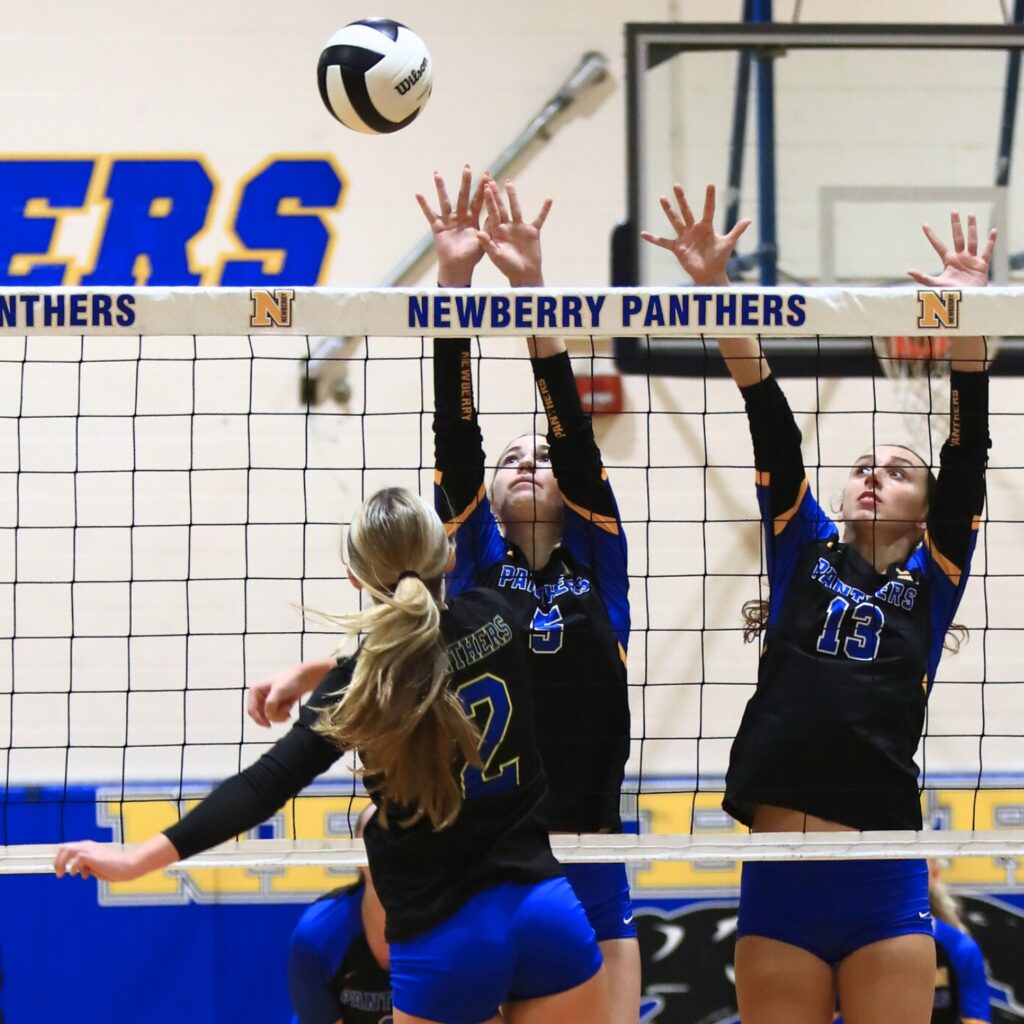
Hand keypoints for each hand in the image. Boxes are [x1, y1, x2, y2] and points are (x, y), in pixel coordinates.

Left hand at [54, 840, 139, 882]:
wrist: (127, 866)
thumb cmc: (115, 868)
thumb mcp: (96, 867)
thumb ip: (86, 866)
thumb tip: (77, 871)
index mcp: (89, 848)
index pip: (68, 848)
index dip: (61, 857)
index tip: (58, 868)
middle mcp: (88, 846)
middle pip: (64, 847)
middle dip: (58, 860)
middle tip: (58, 873)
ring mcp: (90, 849)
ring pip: (67, 850)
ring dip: (62, 863)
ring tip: (62, 874)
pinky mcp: (92, 856)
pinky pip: (76, 860)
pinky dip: (75, 868)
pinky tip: (82, 875)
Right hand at [247, 663, 319, 726]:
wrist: (304, 679)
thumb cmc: (290, 681)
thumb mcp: (279, 691)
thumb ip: (270, 704)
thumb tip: (268, 715)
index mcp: (255, 691)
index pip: (251, 710)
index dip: (259, 719)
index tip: (269, 725)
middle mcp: (259, 698)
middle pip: (261, 716)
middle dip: (273, 716)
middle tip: (285, 713)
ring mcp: (267, 703)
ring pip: (268, 718)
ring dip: (279, 716)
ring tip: (287, 709)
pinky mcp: (275, 707)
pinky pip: (275, 718)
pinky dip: (282, 716)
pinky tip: (288, 711)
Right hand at [416, 164, 488, 286]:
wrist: (458, 268)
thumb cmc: (472, 257)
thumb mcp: (484, 243)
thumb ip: (488, 231)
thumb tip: (495, 219)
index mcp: (473, 219)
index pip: (479, 201)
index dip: (483, 189)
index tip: (487, 174)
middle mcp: (461, 217)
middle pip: (463, 196)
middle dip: (465, 182)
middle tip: (467, 167)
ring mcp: (448, 221)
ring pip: (445, 201)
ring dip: (441, 188)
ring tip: (437, 174)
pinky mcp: (438, 227)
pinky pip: (430, 214)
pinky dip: (424, 205)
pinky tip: (418, 194)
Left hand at [477, 180, 551, 286]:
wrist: (524, 275)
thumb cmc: (508, 268)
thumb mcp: (496, 256)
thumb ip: (488, 244)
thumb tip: (479, 233)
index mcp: (497, 232)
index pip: (492, 213)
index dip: (489, 200)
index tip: (485, 187)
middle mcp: (507, 227)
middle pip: (501, 207)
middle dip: (496, 194)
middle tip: (490, 180)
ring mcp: (519, 228)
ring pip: (516, 208)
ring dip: (513, 196)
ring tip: (509, 183)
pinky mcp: (532, 232)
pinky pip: (539, 218)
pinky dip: (544, 210)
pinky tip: (549, 199)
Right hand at [640, 183, 749, 285]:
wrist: (710, 273)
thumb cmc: (720, 258)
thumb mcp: (728, 243)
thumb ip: (737, 230)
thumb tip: (749, 220)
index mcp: (706, 227)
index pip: (708, 209)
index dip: (709, 198)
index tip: (710, 184)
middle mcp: (694, 229)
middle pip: (686, 210)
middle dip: (681, 199)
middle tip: (676, 185)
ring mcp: (684, 238)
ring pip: (675, 221)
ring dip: (668, 210)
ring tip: (662, 198)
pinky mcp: (677, 248)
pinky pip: (663, 242)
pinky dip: (653, 239)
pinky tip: (643, 234)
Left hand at [908, 212, 995, 287]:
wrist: (966, 301)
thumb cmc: (950, 295)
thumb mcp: (935, 284)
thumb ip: (923, 277)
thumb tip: (908, 271)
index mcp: (948, 261)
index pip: (938, 245)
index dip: (931, 235)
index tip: (924, 225)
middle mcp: (959, 257)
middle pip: (957, 237)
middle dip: (955, 225)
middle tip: (953, 212)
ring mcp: (971, 259)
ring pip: (972, 239)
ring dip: (972, 227)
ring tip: (971, 214)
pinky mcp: (982, 264)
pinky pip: (987, 250)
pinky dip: (991, 241)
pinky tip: (993, 231)